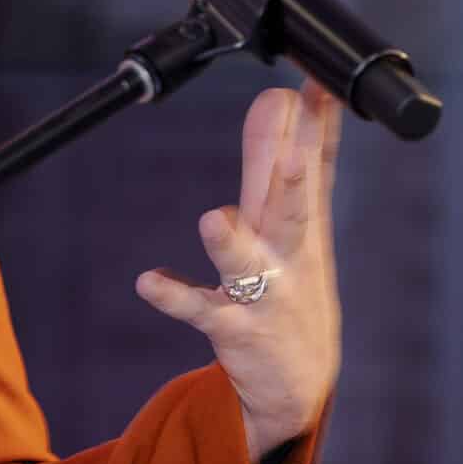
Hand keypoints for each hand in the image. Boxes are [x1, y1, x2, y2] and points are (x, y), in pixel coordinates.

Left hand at [135, 79, 343, 460]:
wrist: (298, 386)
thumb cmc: (296, 286)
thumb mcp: (305, 222)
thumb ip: (297, 158)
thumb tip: (301, 93)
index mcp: (302, 223)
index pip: (314, 163)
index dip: (314, 121)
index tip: (314, 77)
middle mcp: (287, 253)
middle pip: (294, 205)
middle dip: (295, 168)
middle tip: (293, 132)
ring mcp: (262, 292)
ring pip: (246, 261)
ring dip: (230, 241)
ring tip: (213, 218)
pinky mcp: (232, 327)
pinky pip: (198, 308)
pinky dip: (174, 294)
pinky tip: (148, 281)